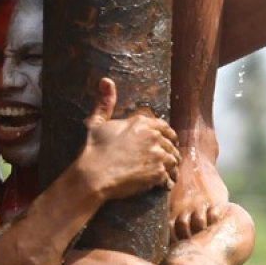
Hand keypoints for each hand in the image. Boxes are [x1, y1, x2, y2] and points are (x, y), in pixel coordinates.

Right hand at [77, 78, 179, 200]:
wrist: (93, 175)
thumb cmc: (93, 150)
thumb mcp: (97, 122)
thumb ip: (105, 102)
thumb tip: (106, 80)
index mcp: (141, 123)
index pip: (164, 127)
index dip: (167, 135)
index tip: (166, 141)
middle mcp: (153, 137)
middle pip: (171, 144)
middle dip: (169, 151)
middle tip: (166, 159)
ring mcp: (157, 155)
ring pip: (173, 160)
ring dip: (170, 166)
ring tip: (166, 173)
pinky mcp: (158, 173)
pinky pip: (169, 177)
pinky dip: (166, 181)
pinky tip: (161, 184)